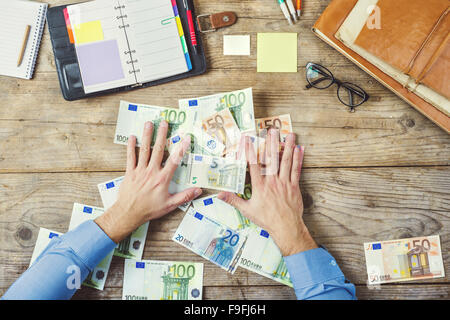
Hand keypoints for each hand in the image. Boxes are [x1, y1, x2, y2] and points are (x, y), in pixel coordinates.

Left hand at [96, 121, 201, 242]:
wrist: (129, 213)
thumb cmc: (149, 210)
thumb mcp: (170, 205)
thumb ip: (184, 196)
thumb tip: (198, 191)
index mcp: (162, 178)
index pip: (174, 160)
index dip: (181, 148)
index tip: (186, 138)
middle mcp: (152, 171)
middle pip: (158, 150)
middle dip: (162, 135)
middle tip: (164, 123)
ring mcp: (140, 171)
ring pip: (144, 150)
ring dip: (147, 136)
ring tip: (149, 124)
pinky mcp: (130, 172)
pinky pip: (130, 157)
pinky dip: (131, 147)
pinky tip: (132, 137)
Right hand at [218, 130, 316, 255]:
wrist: (286, 227)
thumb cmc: (266, 219)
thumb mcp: (247, 210)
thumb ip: (233, 200)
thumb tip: (219, 195)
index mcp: (260, 186)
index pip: (253, 165)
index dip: (250, 151)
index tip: (248, 139)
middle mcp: (272, 182)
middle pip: (272, 159)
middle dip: (271, 143)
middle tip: (272, 131)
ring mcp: (285, 183)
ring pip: (286, 161)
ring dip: (287, 147)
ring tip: (289, 135)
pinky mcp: (294, 186)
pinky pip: (296, 170)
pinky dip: (298, 159)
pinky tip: (299, 150)